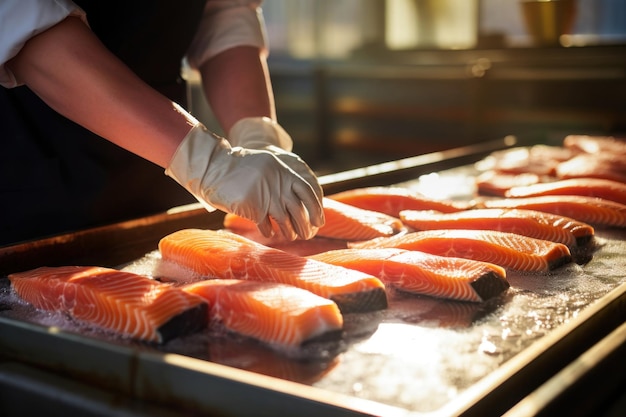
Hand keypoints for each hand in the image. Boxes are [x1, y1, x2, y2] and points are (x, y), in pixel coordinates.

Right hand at [166, 124, 323, 239]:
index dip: (316, 208)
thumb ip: (282, 179)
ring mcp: (263, 195)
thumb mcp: (265, 165)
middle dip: (304, 226)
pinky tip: (270, 233)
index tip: (320, 221)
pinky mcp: (251, 206)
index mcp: (281, 170)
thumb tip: (301, 201)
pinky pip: (266, 225)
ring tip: (291, 236)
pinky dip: (270, 232)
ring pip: (284, 220)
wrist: (214, 167)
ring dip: (289, 232)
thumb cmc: (240, 168)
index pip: (307, 191)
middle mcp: (275, 183)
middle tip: (307, 235)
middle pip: (298, 209)